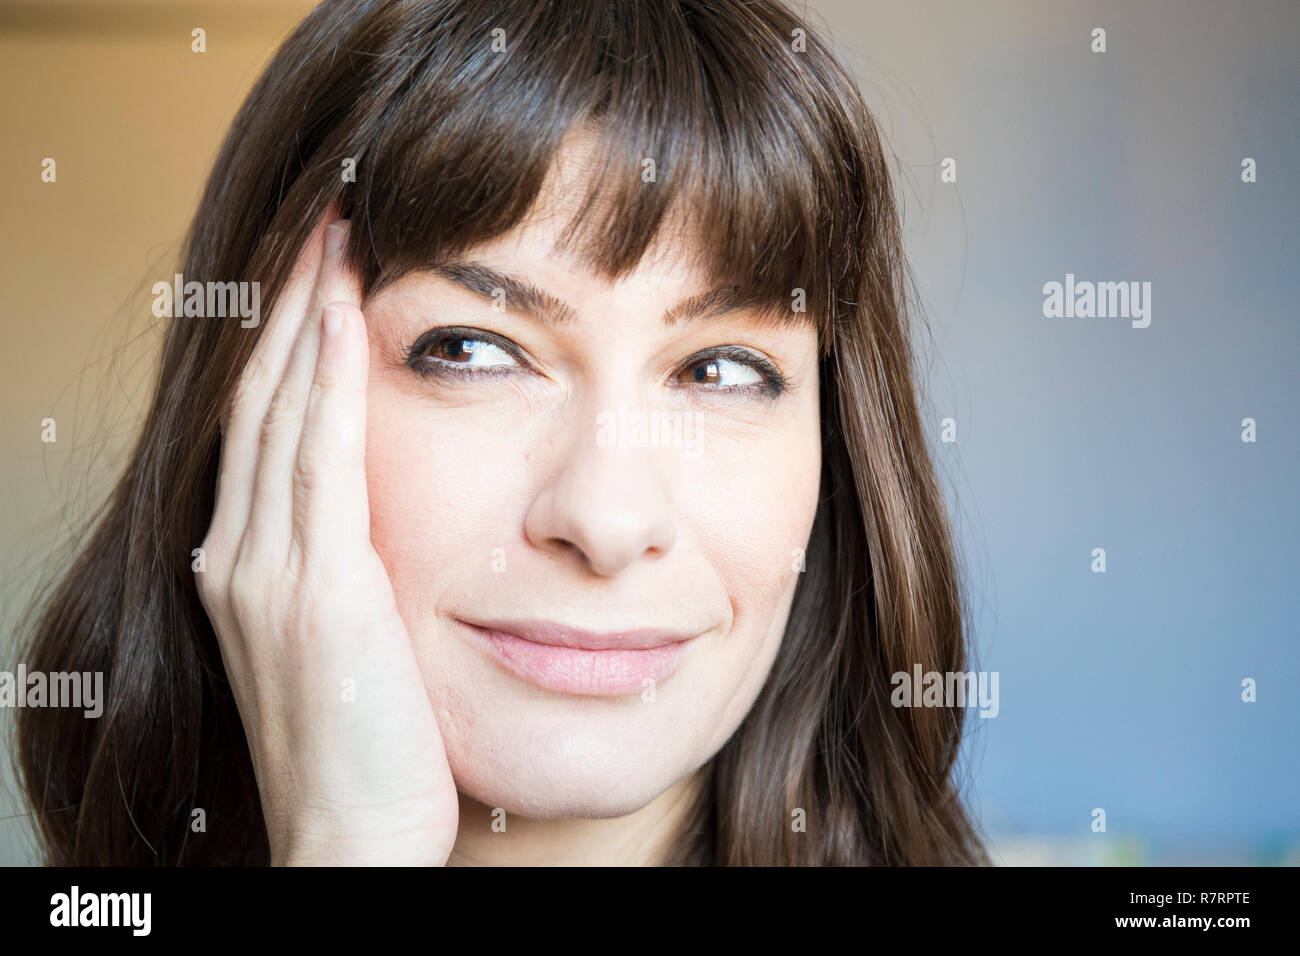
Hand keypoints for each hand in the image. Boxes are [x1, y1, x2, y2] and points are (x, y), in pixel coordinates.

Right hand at [196, 213, 457, 864]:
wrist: (350, 836)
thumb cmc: (369, 746)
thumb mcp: (349, 639)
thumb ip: (350, 567)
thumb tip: (388, 520)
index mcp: (250, 561)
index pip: (268, 422)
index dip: (290, 336)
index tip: (325, 266)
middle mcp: (240, 552)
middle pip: (264, 396)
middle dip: (294, 300)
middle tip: (328, 217)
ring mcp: (266, 567)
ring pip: (284, 410)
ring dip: (311, 315)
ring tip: (337, 234)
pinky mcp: (312, 587)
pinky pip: (320, 458)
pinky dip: (331, 379)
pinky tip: (349, 315)